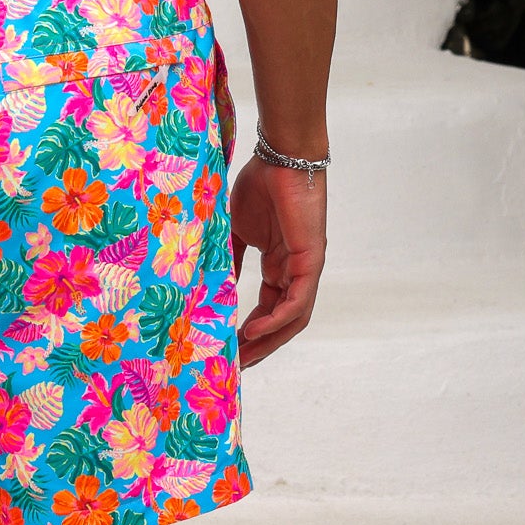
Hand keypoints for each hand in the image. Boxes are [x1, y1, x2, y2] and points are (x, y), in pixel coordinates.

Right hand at [229, 155, 326, 366]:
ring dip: (268, 341)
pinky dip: (276, 319)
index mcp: (278, 266)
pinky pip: (296, 301)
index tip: (227, 348)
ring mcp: (305, 268)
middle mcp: (294, 272)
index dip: (249, 332)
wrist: (282, 157)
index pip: (267, 308)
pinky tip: (252, 330)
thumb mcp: (236, 230)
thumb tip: (213, 289)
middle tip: (234, 367)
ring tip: (242, 357)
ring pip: (291, 318)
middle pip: (281, 322)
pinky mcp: (311, 261)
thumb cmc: (261, 185)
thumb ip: (229, 259)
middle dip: (259, 346)